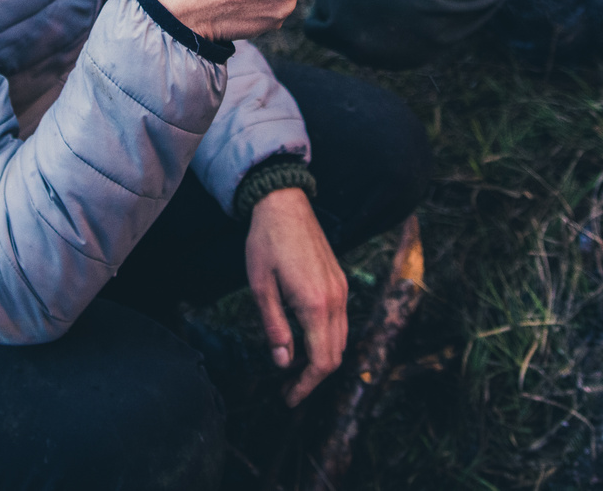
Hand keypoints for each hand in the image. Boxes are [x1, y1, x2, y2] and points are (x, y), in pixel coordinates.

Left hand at [246, 187, 347, 405]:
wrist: (284, 203)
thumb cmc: (267, 243)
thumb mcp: (261, 287)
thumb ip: (275, 327)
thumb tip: (282, 362)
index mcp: (315, 304)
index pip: (321, 361)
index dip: (306, 386)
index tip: (289, 398)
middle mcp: (336, 299)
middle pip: (335, 355)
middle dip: (313, 378)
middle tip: (288, 390)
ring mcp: (341, 289)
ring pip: (341, 339)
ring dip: (321, 359)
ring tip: (293, 368)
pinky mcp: (340, 281)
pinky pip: (341, 321)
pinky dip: (325, 339)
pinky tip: (303, 340)